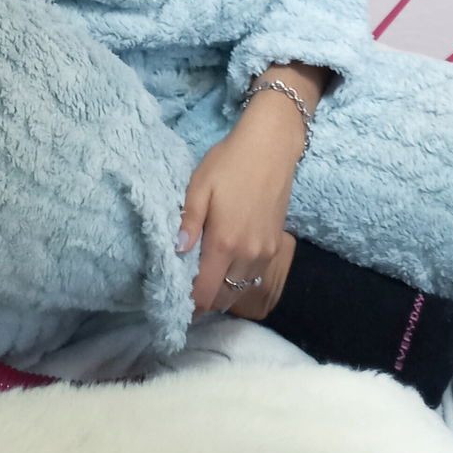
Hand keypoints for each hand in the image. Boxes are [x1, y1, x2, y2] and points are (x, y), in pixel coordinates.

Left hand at [178, 105, 302, 319]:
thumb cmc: (229, 161)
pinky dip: (239, 280)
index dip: (189, 305)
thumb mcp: (200, 185)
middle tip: (187, 292)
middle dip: (204, 301)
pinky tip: (227, 265)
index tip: (175, 304)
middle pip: (223, 297)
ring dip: (222, 291)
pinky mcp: (276, 246)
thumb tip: (177, 251)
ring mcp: (265, 252)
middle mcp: (248, 255)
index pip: (205, 293)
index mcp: (224, 242)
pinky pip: (254, 276)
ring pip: (240, 289)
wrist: (271, 147)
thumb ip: (188, 220)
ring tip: (205, 280)